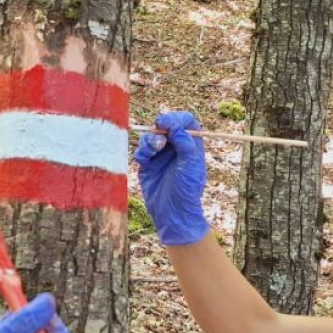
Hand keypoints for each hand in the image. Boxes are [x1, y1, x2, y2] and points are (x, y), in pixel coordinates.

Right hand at [133, 111, 209, 244]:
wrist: (172, 213)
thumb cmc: (186, 190)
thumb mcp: (190, 166)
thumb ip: (185, 144)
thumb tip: (175, 126)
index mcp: (191, 145)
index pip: (186, 122)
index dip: (176, 118)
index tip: (166, 122)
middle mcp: (176, 147)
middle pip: (166, 126)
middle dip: (160, 128)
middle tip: (157, 132)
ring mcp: (161, 155)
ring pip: (151, 137)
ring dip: (149, 140)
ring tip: (152, 151)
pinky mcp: (148, 164)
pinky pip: (141, 150)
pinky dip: (141, 151)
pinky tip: (144, 161)